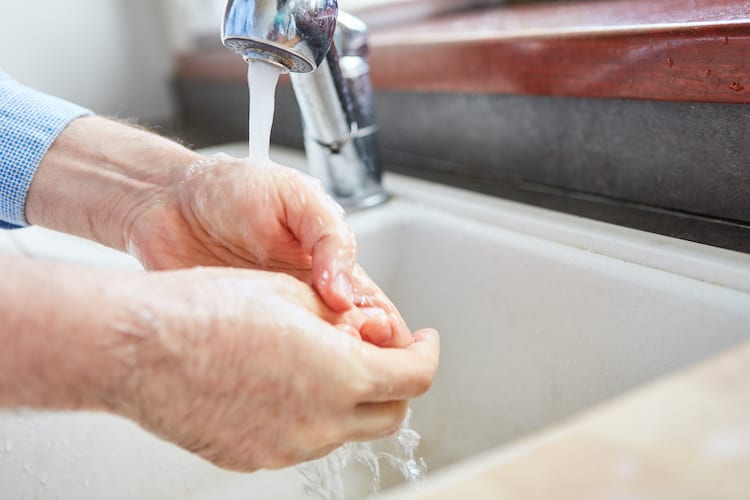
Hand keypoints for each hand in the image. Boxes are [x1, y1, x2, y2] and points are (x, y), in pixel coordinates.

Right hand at [114, 267, 439, 471]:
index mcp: (341, 373)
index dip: (427, 354)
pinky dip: (309, 415)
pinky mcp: (253, 458)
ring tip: (318, 360)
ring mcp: (286, 447)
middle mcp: (321, 421)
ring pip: (345, 430)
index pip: (414, 376)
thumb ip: (341, 319)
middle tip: (383, 354)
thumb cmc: (205, 310)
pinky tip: (280, 383)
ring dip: (350, 399)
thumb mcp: (291, 294)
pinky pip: (301, 439)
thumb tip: (364, 330)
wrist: (138, 346)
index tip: (424, 343)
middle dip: (396, 382)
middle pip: (390, 414)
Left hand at [124, 155, 411, 346]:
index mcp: (332, 266)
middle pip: (353, 347)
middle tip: (345, 355)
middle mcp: (309, 300)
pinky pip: (269, 366)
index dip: (388, 332)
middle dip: (360, 359)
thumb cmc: (230, 188)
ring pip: (315, 364)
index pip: (377, 312)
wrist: (164, 201)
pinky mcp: (242, 337)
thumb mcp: (295, 198)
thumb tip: (345, 292)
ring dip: (322, 371)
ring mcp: (275, 322)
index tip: (376, 337)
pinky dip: (280, 376)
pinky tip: (278, 372)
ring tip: (314, 366)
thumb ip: (328, 238)